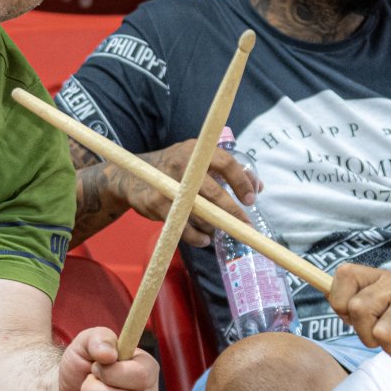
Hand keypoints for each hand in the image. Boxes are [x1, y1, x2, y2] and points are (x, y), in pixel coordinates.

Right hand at [114, 139, 259, 247]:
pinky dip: (196, 237)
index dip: (242, 182)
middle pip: (213, 191)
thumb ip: (226, 171)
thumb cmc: (174, 170)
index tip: (251, 199)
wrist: (131, 176)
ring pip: (198, 212)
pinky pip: (182, 226)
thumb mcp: (197, 162)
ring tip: (217, 231)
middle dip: (231, 211)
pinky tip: (204, 239)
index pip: (226, 163)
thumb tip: (259, 187)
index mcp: (196, 151)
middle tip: (244, 225)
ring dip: (213, 225)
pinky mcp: (155, 203)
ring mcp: (166, 184)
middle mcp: (181, 164)